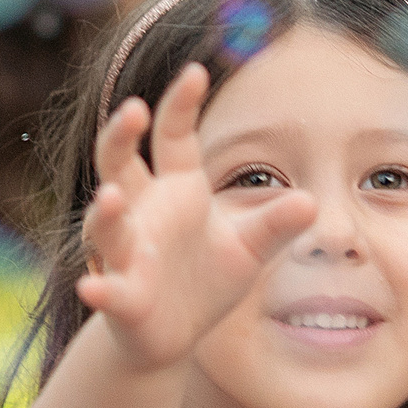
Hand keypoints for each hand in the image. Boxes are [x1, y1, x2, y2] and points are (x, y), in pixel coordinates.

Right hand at [77, 65, 316, 371]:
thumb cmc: (207, 279)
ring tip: (112, 198)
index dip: (180, 104)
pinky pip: (107, 289)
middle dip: (120, 135)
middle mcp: (143, 211)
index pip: (173, 135)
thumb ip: (276, 224)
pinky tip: (93, 289)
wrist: (173, 335)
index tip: (195, 72)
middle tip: (134, 110)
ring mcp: (126, 252)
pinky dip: (99, 289)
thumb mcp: (251, 249)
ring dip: (106, 211)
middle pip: (118, 162)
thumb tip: (314, 202)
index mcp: (177, 188)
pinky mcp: (122, 296)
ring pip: (106, 224)